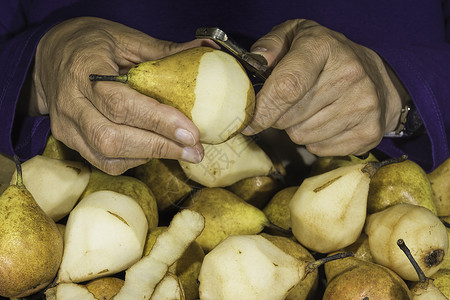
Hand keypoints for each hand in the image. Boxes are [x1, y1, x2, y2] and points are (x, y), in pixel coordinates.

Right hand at [32, 17, 214, 174]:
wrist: (48, 55)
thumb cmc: (89, 43)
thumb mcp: (125, 38)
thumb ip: (163, 51)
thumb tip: (204, 51)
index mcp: (84, 69)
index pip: (121, 104)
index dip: (158, 121)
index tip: (191, 133)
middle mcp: (71, 102)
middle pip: (113, 137)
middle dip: (160, 147)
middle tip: (194, 150)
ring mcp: (66, 124)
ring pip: (106, 155)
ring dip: (149, 156)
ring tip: (182, 152)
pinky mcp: (68, 138)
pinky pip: (101, 161)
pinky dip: (132, 160)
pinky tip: (152, 150)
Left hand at [243, 19, 408, 155]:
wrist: (377, 77)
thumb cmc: (327, 57)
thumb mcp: (297, 36)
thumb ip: (271, 43)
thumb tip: (257, 60)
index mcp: (324, 47)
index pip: (287, 87)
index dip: (263, 110)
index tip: (248, 122)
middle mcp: (349, 75)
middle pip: (290, 118)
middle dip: (278, 117)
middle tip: (289, 105)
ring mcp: (363, 105)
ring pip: (302, 136)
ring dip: (297, 129)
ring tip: (311, 110)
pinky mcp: (369, 132)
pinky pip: (320, 149)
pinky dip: (315, 141)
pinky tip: (325, 122)